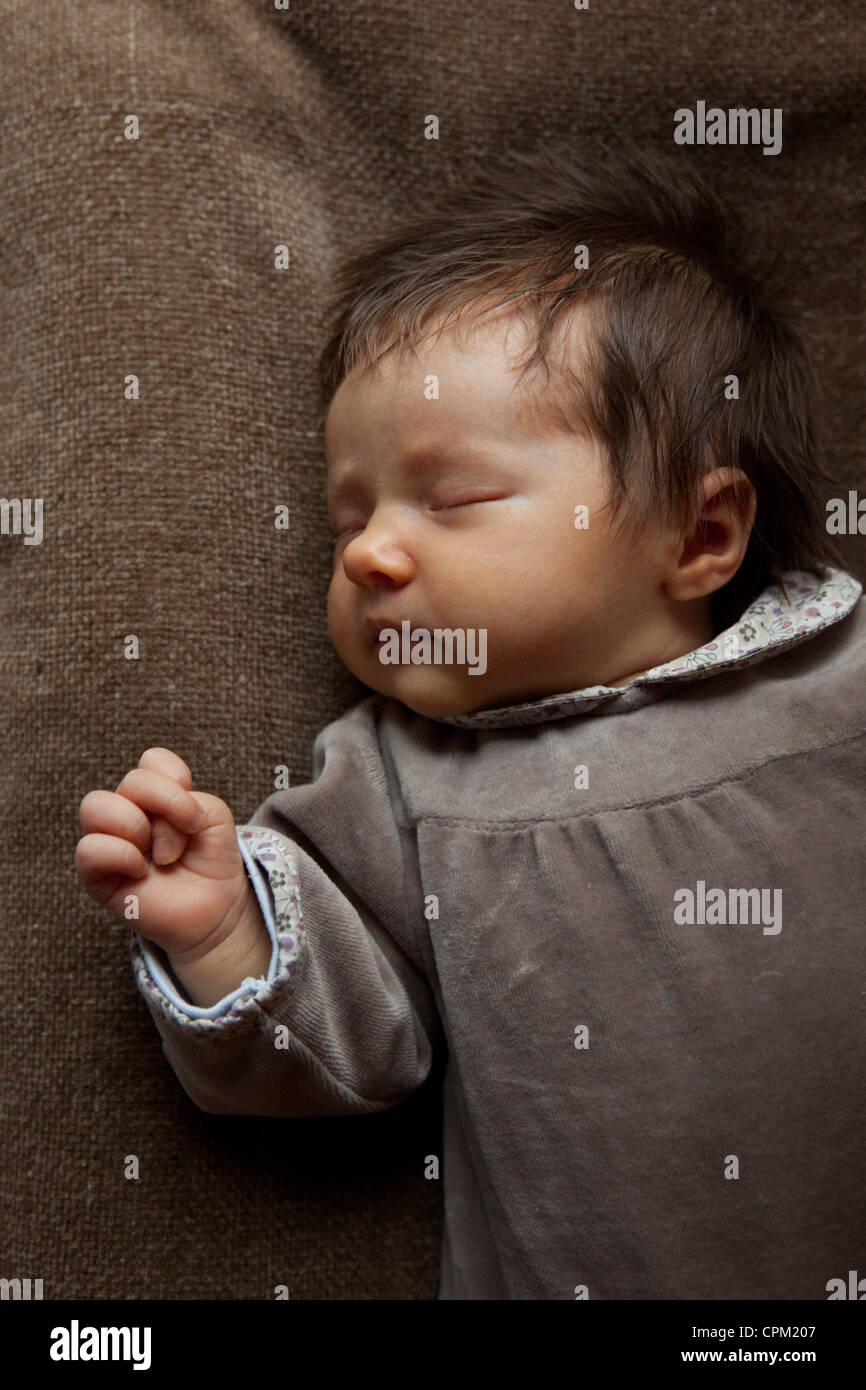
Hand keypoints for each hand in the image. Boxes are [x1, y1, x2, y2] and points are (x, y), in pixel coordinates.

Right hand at [75, 746, 252, 960]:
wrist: (215, 910)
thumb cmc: (210, 860)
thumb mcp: (214, 818)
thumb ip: (188, 800)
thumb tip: (149, 822)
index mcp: (154, 795)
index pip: (152, 760)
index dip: (176, 781)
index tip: (195, 815)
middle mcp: (126, 811)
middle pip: (132, 780)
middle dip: (167, 807)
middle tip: (182, 841)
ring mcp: (108, 840)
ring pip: (96, 805)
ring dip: (138, 828)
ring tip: (158, 857)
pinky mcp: (95, 875)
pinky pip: (89, 849)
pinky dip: (121, 855)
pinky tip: (140, 872)